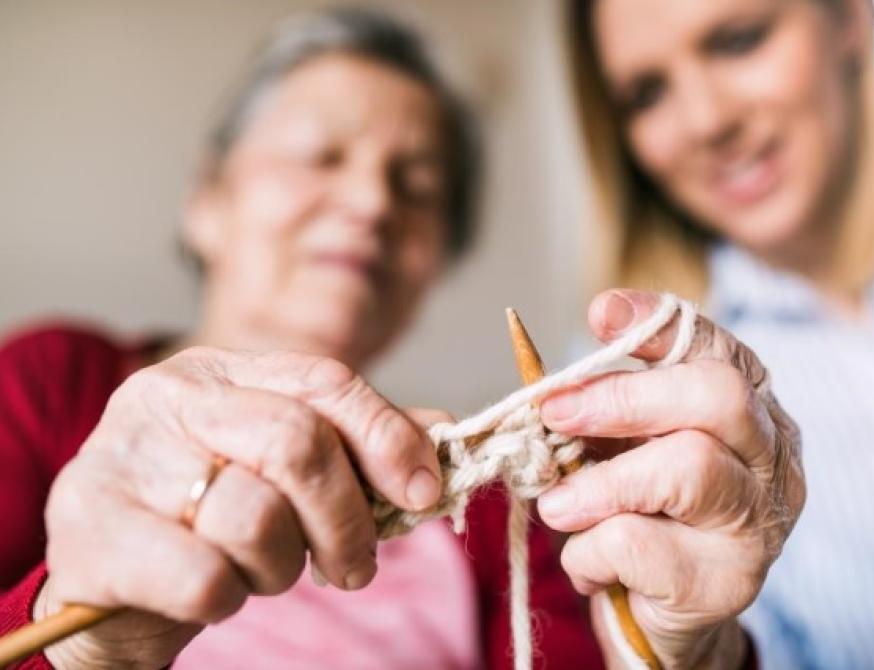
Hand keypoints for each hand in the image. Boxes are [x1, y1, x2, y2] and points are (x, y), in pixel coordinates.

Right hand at [37, 348, 441, 669]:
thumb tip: (444, 432)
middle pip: (298, 442)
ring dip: (282, 565)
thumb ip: (359, 446)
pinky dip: (228, 599)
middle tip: (354, 566)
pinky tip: (214, 593)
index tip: (425, 491)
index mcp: (219, 372)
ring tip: (264, 571)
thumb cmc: (210, 520)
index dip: (388, 436)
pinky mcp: (89, 530)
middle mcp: (166, 397)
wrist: (113, 581)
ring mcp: (120, 457)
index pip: (325, 382)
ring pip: (255, 515)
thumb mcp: (284, 472)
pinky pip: (203, 576)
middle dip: (347, 519)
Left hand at [536, 290, 804, 668]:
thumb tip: (548, 387)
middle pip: (717, 396)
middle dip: (623, 396)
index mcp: (744, 406)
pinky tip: (586, 563)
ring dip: (599, 484)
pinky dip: (590, 551)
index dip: (657, 324)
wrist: (657, 614)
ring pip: (688, 469)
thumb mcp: (616, 448)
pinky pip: (643, 545)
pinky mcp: (728, 581)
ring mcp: (756, 520)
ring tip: (555, 506)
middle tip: (554, 412)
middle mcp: (768, 455)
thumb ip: (596, 413)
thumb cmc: (638, 512)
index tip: (601, 313)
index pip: (714, 346)